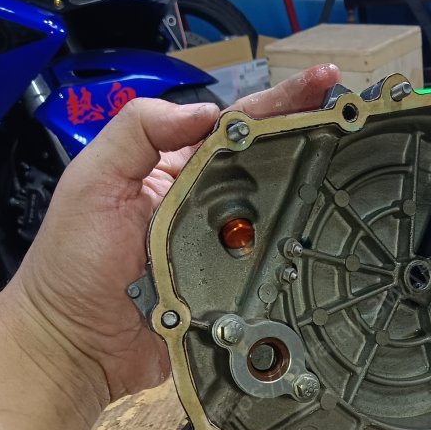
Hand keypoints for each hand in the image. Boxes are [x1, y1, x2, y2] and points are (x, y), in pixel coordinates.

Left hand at [13, 64, 342, 404]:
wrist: (77, 344)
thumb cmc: (74, 263)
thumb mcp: (93, 181)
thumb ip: (138, 133)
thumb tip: (205, 111)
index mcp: (173, 171)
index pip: (233, 126)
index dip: (277, 103)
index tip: (321, 85)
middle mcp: (204, 204)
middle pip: (266, 165)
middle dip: (309, 138)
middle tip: (353, 120)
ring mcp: (222, 248)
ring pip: (277, 214)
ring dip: (312, 192)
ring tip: (355, 168)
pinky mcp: (234, 288)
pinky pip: (272, 265)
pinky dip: (300, 252)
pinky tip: (329, 236)